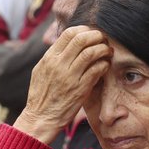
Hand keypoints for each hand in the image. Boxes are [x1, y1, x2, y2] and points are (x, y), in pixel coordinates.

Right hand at [14, 26, 110, 143]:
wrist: (41, 118)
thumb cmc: (42, 95)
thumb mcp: (41, 70)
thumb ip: (53, 56)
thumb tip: (66, 43)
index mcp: (49, 58)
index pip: (69, 33)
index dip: (84, 30)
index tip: (91, 34)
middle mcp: (59, 64)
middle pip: (82, 39)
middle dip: (96, 36)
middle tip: (102, 40)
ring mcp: (70, 77)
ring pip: (91, 52)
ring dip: (103, 49)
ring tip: (107, 51)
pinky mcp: (80, 89)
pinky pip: (96, 70)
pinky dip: (104, 64)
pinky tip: (105, 65)